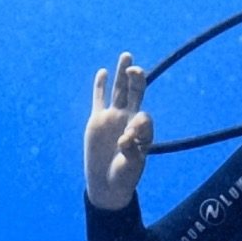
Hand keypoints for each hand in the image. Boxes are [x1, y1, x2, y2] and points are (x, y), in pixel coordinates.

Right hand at [85, 52, 153, 210]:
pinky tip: (103, 72)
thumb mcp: (130, 166)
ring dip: (123, 74)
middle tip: (135, 69)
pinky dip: (100, 87)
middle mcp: (129, 119)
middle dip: (137, 80)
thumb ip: (131, 151)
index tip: (130, 137)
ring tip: (127, 56)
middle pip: (136, 94)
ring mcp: (113, 118)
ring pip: (119, 91)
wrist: (107, 184)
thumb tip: (126, 136)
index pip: (143, 117)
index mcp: (143, 131)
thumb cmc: (123, 177)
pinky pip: (99, 99)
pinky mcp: (97, 120)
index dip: (139, 124)